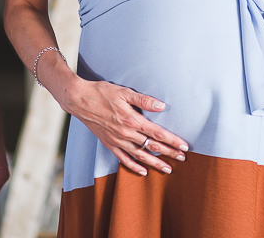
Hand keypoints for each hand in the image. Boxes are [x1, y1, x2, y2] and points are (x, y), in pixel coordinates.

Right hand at [65, 79, 188, 175]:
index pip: (157, 133)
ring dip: (155, 163)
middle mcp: (125, 133)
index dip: (172, 140)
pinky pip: (123, 159)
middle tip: (183, 158)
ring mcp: (116, 140)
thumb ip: (143, 100)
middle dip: (169, 153)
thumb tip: (162, 106)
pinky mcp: (108, 143)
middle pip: (151, 146)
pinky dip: (134, 166)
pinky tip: (143, 171)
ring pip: (140, 156)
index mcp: (131, 120)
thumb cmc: (101, 93)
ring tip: (168, 169)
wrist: (79, 99)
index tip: (184, 146)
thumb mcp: (124, 92)